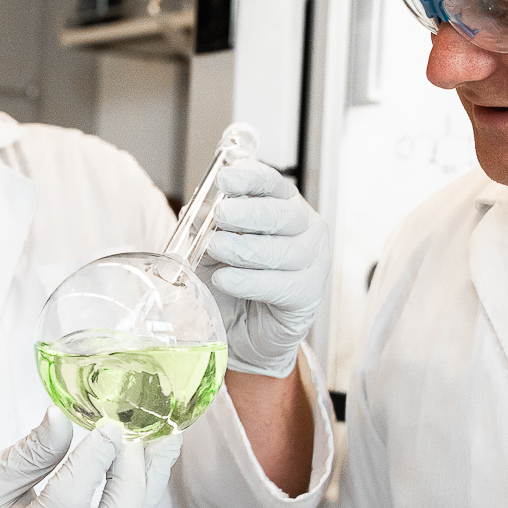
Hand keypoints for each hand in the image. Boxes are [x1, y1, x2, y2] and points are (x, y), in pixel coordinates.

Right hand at [0, 413, 179, 507]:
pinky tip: (148, 468)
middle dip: (133, 474)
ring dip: (150, 484)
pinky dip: (140, 500)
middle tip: (137, 432)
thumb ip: (29, 454)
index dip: (93, 460)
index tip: (108, 425)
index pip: (67, 501)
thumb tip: (61, 417)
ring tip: (165, 440)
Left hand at [200, 162, 330, 378]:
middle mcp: (305, 228)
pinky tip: (224, 279)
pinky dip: (247, 281)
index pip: (271, 183)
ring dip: (243, 248)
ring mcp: (313, 261)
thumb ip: (205, 228)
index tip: (224, 178)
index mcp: (283, 205)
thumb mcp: (211, 249)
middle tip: (220, 215)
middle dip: (247, 213)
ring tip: (215, 248)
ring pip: (280, 250)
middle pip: (280, 214)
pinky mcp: (308, 293)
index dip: (249, 178)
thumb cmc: (234, 280)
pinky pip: (278, 285)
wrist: (245, 329)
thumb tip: (195, 210)